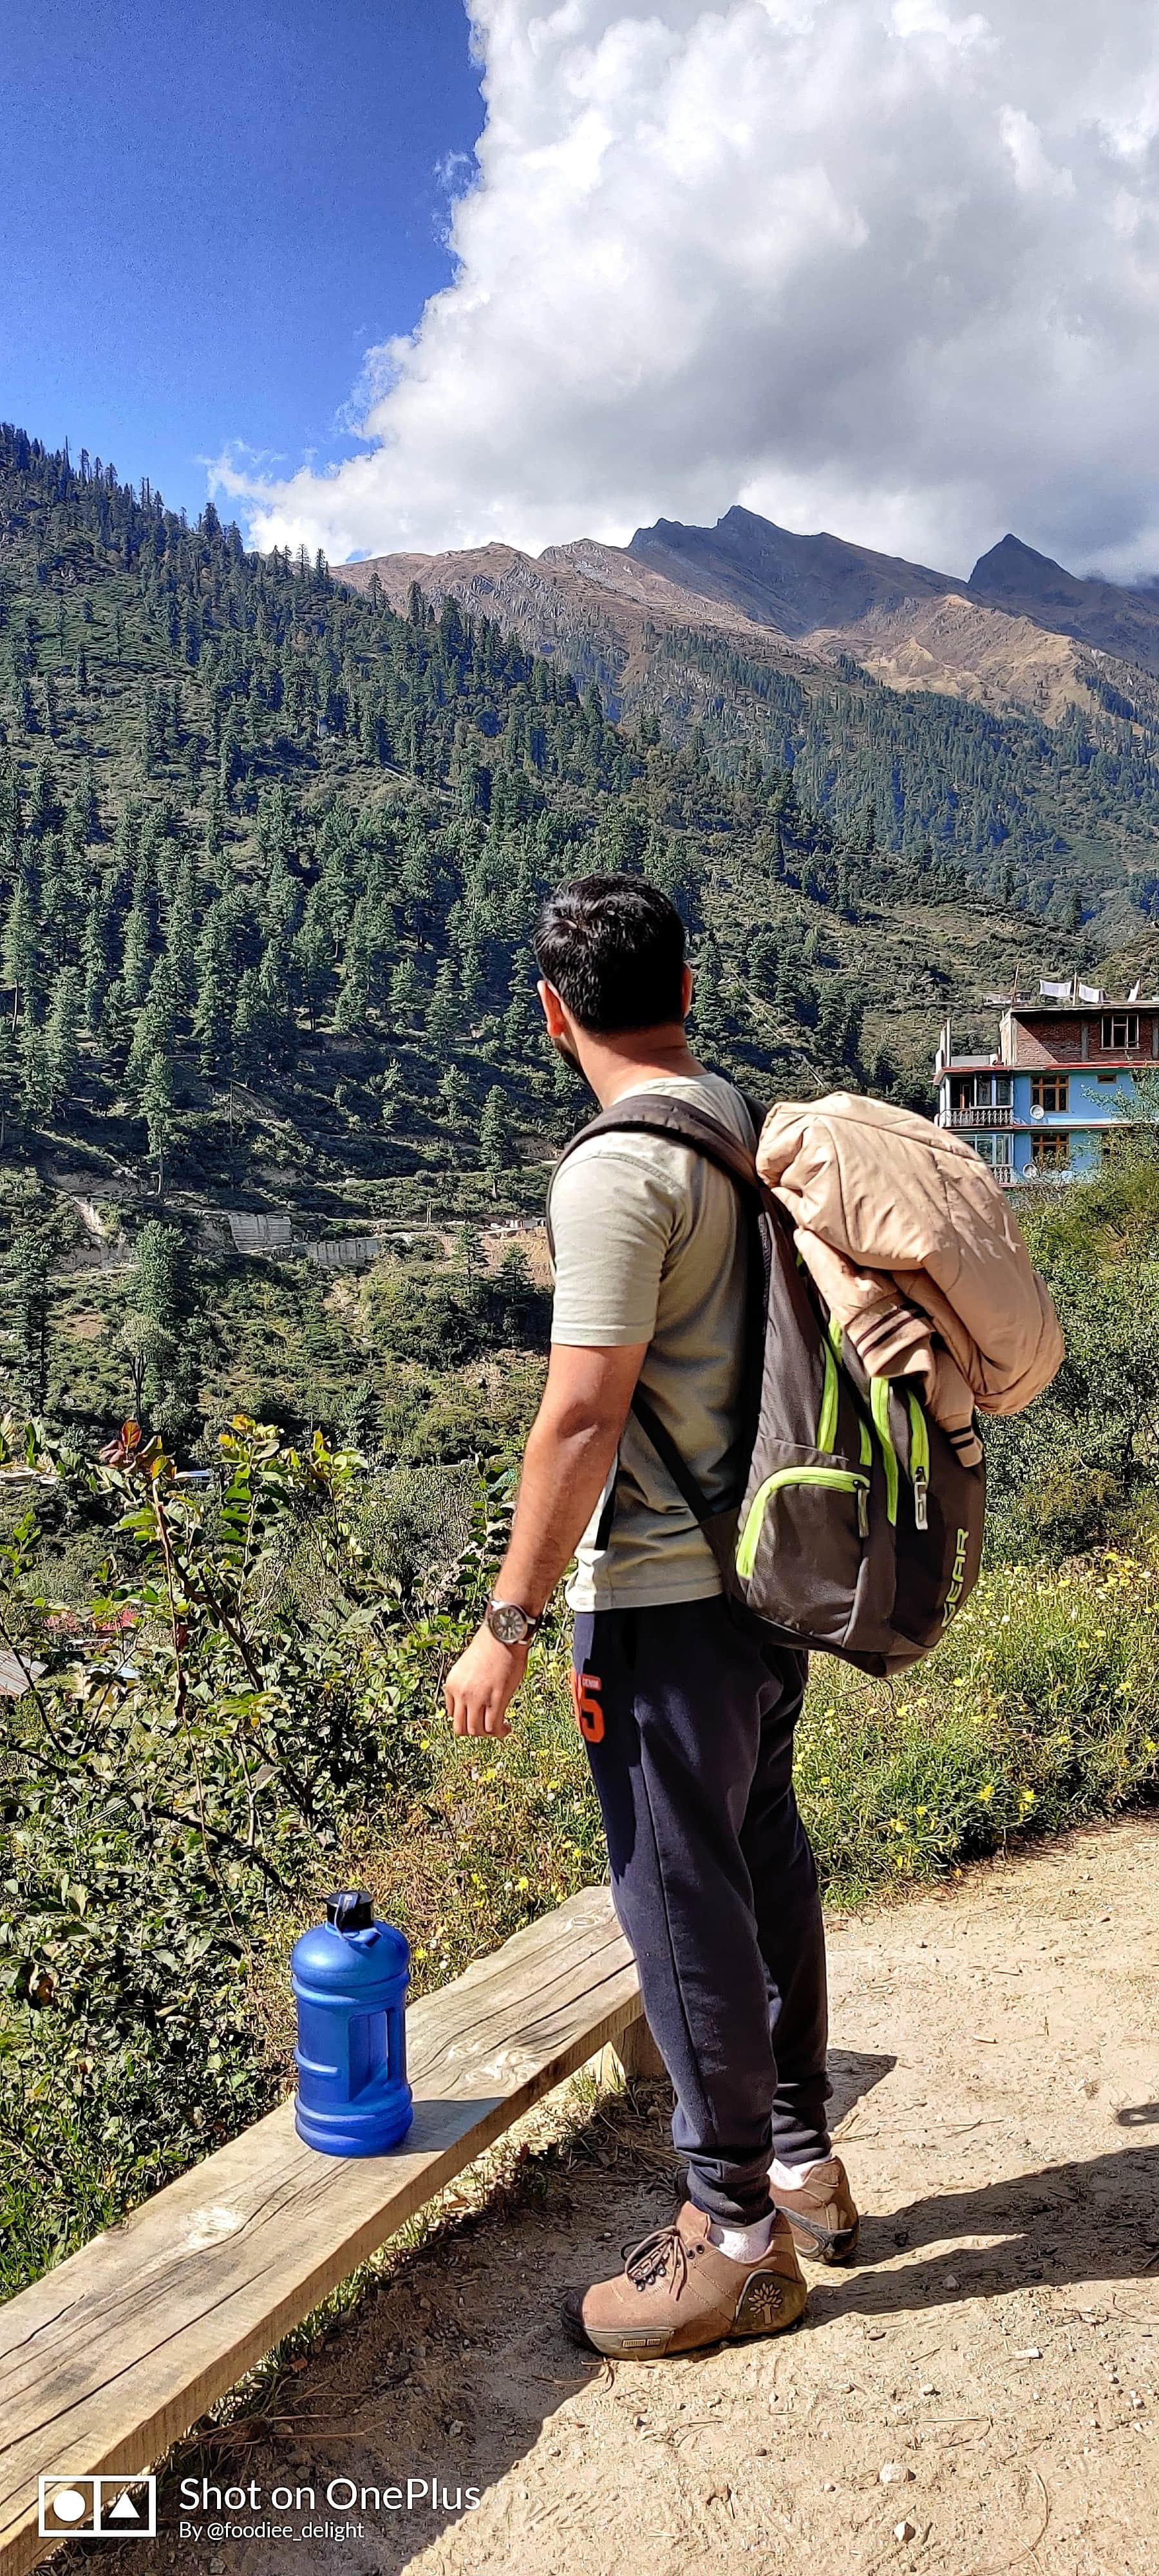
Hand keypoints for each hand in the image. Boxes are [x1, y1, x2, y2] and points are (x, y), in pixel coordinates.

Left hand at [444, 1623, 529, 1737]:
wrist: (502, 1635)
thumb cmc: (489, 1647)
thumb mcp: (466, 1667)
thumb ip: (466, 1685)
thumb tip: (476, 1701)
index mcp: (452, 1685)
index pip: (452, 1714)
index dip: (466, 1719)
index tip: (478, 1717)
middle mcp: (461, 1694)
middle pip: (461, 1728)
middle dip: (475, 1731)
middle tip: (487, 1727)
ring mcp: (477, 1698)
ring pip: (476, 1731)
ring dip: (488, 1734)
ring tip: (499, 1728)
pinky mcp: (495, 1700)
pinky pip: (493, 1727)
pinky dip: (500, 1732)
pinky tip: (507, 1728)